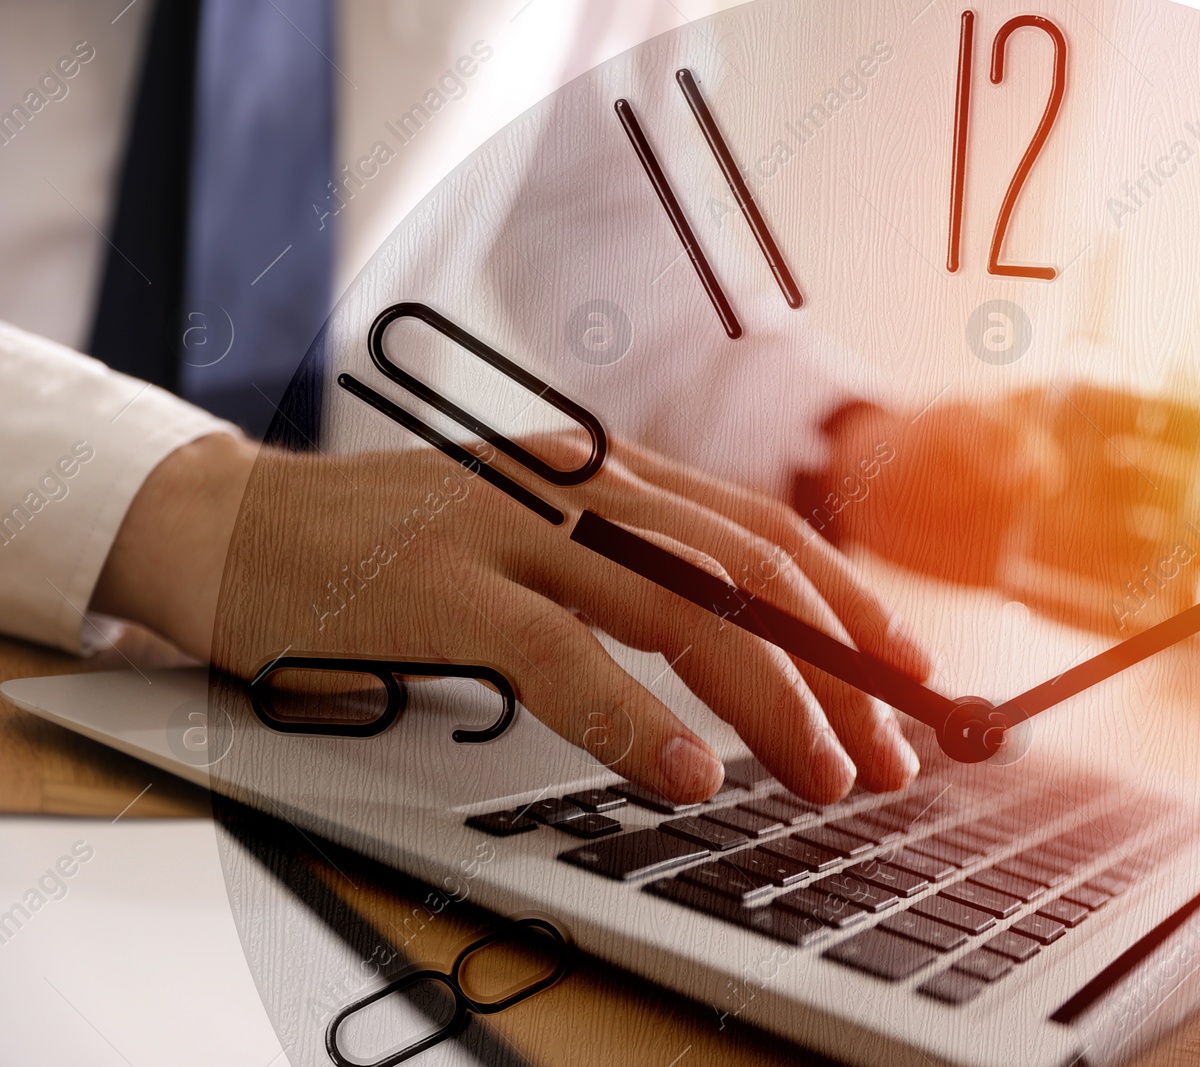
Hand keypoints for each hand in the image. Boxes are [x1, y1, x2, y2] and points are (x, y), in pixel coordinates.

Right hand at [93, 432, 928, 804]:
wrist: (236, 526)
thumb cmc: (393, 549)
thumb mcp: (532, 536)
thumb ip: (625, 566)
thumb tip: (739, 639)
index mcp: (606, 473)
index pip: (759, 532)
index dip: (846, 600)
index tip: (907, 669)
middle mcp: (577, 487)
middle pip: (744, 575)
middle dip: (836, 670)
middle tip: (895, 753)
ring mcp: (512, 528)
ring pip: (680, 608)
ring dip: (770, 700)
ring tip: (827, 774)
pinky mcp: (444, 585)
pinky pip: (563, 654)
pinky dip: (634, 718)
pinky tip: (687, 773)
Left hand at [821, 384, 1199, 627]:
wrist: (873, 495)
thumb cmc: (918, 442)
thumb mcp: (948, 428)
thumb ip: (987, 440)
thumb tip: (1040, 472)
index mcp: (1086, 418)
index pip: (1173, 418)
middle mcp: (1095, 476)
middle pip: (1173, 497)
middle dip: (1193, 520)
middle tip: (1195, 544)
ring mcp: (1075, 531)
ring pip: (1145, 556)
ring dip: (1170, 575)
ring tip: (1178, 595)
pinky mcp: (1047, 579)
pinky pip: (1094, 607)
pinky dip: (1115, 620)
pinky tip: (1135, 633)